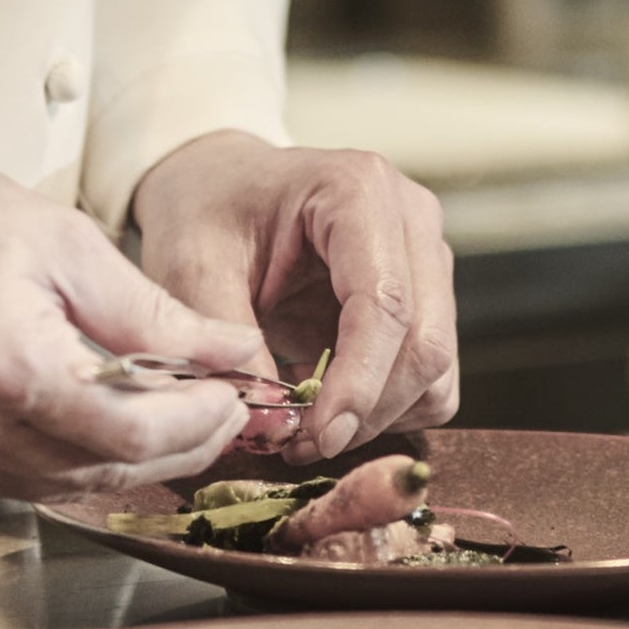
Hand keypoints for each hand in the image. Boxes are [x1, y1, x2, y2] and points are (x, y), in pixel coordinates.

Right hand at [0, 96, 260, 497]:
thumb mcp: (56, 237)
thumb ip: (148, 310)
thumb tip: (227, 351)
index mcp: (7, 364)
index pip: (133, 435)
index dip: (198, 425)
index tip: (235, 397)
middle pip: (102, 476)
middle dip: (176, 450)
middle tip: (219, 414)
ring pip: (59, 487)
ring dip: (124, 460)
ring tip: (171, 417)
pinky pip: (11, 478)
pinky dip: (63, 456)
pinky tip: (94, 420)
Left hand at [129, 131, 458, 458]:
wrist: (219, 184)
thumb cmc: (205, 212)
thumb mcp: (192, 268)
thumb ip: (227, 346)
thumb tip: (273, 425)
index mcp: (358, 190)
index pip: (385, 304)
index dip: (359, 384)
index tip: (319, 438)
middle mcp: (411, 219)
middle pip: (425, 343)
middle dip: (368, 410)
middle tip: (301, 443)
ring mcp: (426, 258)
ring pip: (436, 370)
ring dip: (380, 416)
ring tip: (307, 425)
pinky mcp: (426, 297)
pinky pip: (431, 378)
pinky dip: (389, 409)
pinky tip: (331, 403)